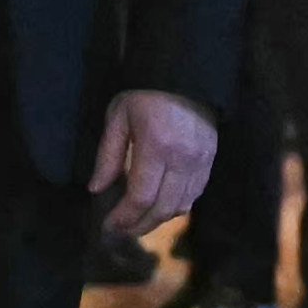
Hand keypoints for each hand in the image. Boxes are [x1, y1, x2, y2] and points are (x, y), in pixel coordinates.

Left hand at [87, 90, 219, 236]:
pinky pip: (195, 196)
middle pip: (162, 209)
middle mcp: (182, 159)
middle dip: (139, 226)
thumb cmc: (145, 94)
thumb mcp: (118, 117)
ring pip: (181, 207)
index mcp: (156, 146)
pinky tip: (160, 207)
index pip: (141, 197)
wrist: (186, 76)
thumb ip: (108, 155)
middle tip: (121, 231)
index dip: (124, 217)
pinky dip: (176, 208)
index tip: (108, 225)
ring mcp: (201, 162)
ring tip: (137, 222)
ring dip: (158, 221)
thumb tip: (96, 189)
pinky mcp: (210, 161)